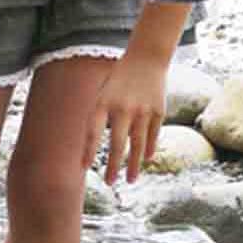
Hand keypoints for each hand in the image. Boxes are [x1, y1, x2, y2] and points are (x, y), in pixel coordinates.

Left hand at [91, 55, 166, 184]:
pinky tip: (146, 159)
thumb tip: (90, 147)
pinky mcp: (158, 111)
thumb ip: (98, 117)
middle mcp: (123, 108)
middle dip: (113, 166)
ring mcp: (143, 110)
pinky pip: (153, 135)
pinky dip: (149, 149)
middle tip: (110, 183)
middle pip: (117, 144)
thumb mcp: (103, 94)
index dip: (88, 150)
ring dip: (134, 165)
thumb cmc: (119, 80)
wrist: (147, 59)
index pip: (93, 131)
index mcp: (104, 102)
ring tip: (130, 180)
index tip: (84, 168)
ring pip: (138, 144)